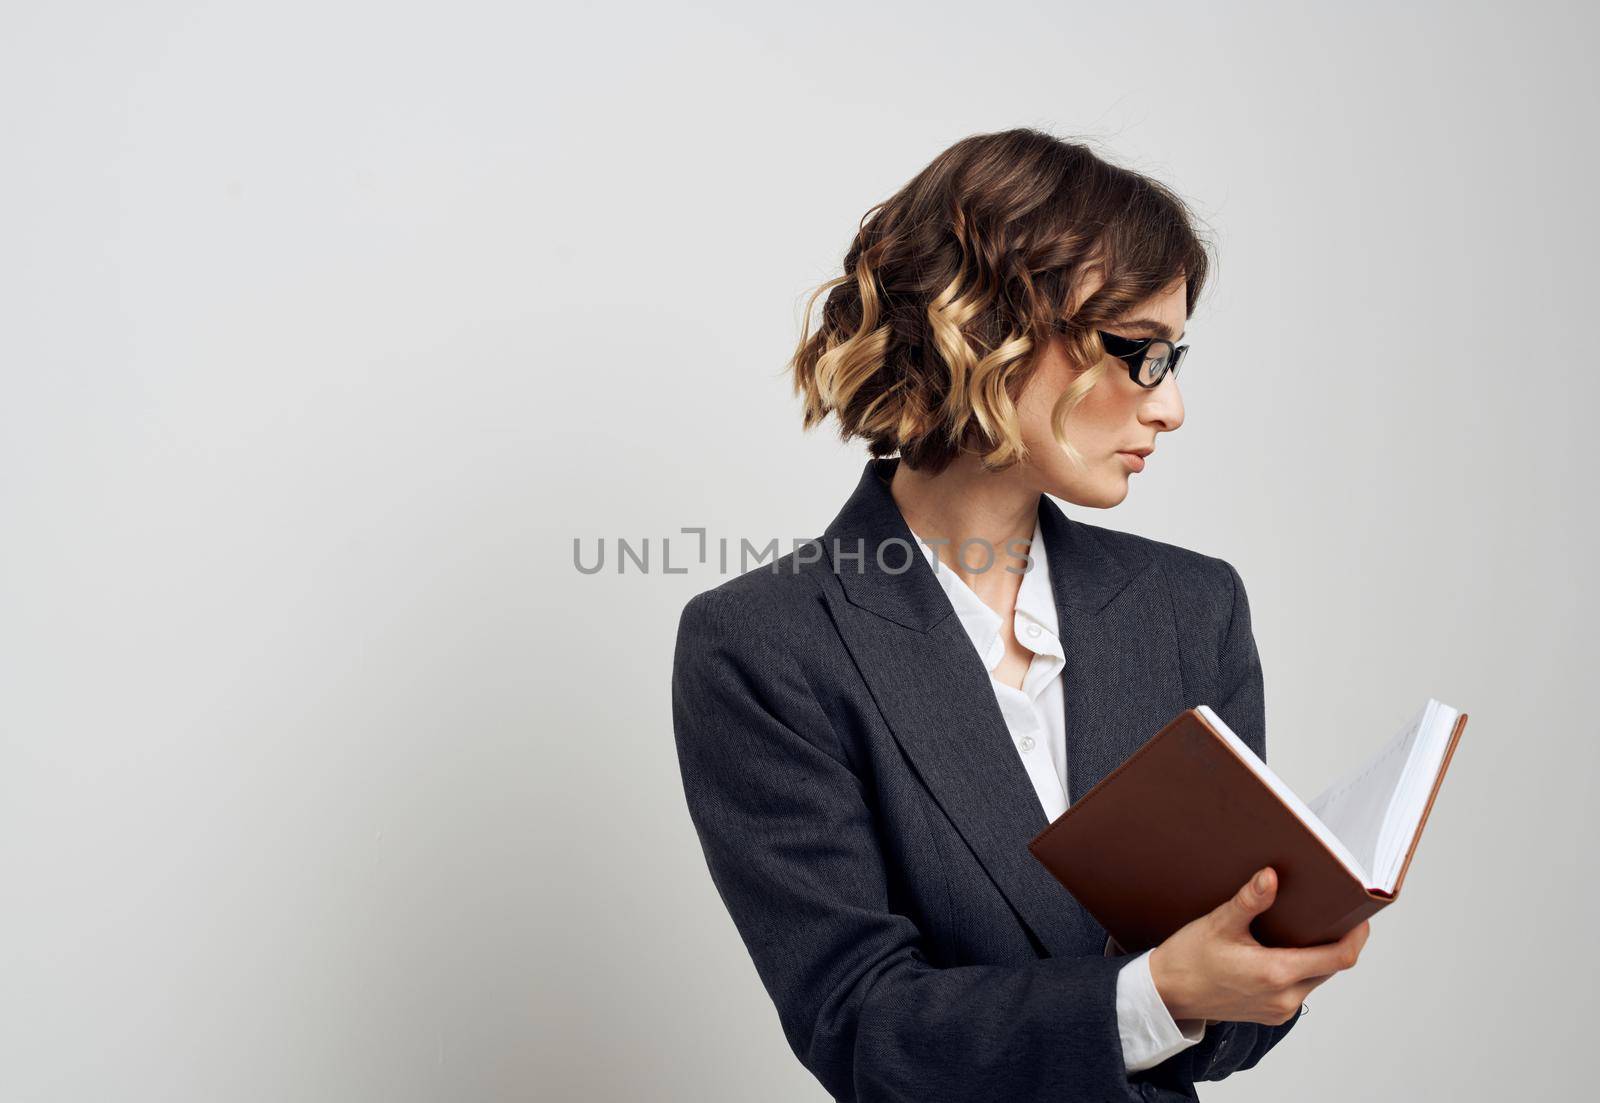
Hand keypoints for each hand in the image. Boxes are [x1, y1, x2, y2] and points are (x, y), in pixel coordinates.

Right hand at [1147, 866, 1369, 1024]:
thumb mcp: (1218, 923)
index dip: (1356, 936)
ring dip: (1318, 955)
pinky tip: (1283, 949)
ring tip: (1305, 927)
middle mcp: (1285, 998)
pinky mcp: (1272, 1015)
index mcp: (1276, 974)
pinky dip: (1301, 969)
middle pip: (1331, 967)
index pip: (1339, 958)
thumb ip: (1249, 900)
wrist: (1167, 994)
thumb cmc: (1188, 959)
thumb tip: (1271, 876)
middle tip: (1329, 911)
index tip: (1360, 915)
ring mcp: (1280, 1010)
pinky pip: (1301, 989)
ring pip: (1317, 978)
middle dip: (1335, 940)